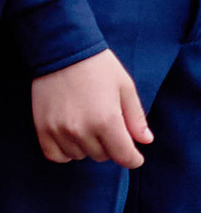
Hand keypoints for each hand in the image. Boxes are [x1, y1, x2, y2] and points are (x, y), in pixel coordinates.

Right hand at [30, 50, 149, 166]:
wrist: (64, 53)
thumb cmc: (99, 68)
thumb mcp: (125, 88)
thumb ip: (135, 118)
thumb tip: (146, 141)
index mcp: (107, 120)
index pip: (123, 156)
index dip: (133, 159)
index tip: (136, 158)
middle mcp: (81, 130)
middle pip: (102, 156)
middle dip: (112, 146)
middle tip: (111, 126)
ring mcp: (59, 132)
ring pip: (80, 156)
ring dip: (89, 147)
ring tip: (91, 125)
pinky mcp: (42, 130)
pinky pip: (56, 156)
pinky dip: (67, 152)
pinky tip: (73, 137)